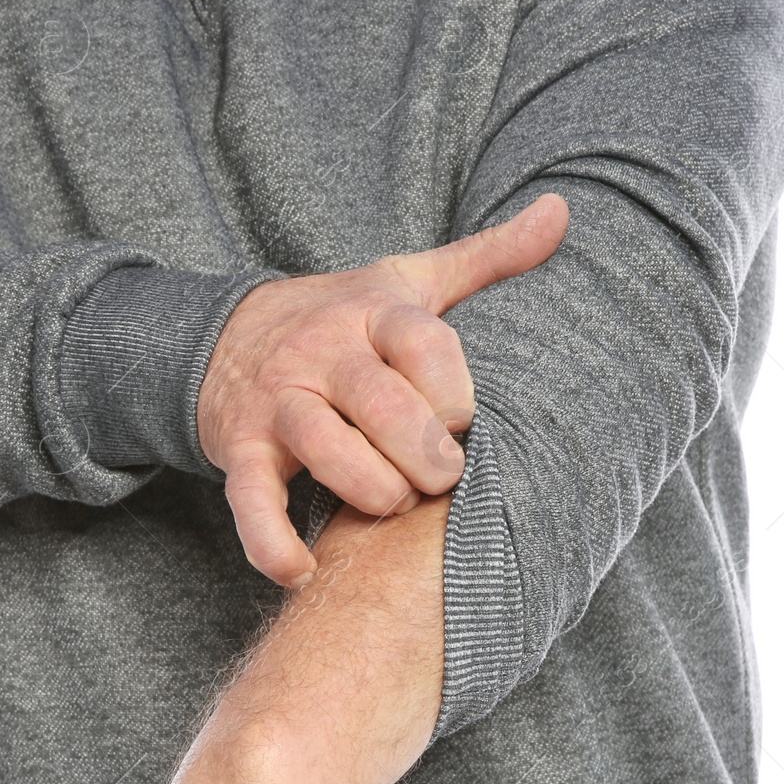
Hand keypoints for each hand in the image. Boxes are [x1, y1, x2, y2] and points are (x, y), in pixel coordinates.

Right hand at [197, 191, 567, 584]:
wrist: (223, 334)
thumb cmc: (340, 318)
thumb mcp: (407, 279)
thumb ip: (486, 257)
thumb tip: (561, 212)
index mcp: (371, 312)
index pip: (422, 342)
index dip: (454, 389)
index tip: (468, 421)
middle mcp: (321, 353)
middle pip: (377, 399)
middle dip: (420, 449)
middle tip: (443, 479)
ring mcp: (277, 403)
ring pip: (319, 443)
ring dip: (365, 486)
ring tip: (391, 505)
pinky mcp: (240, 450)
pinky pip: (249, 498)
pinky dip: (270, 541)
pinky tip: (304, 571)